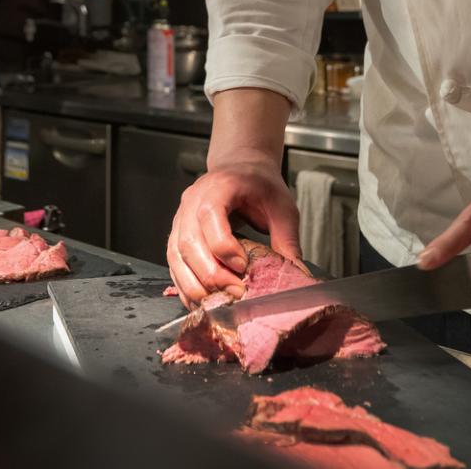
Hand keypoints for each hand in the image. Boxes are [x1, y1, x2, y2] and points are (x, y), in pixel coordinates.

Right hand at [166, 158, 301, 304]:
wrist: (240, 168)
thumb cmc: (260, 185)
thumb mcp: (282, 207)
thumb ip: (287, 240)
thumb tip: (296, 275)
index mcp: (219, 187)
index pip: (210, 217)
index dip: (224, 246)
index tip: (244, 266)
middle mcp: (192, 201)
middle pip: (189, 242)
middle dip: (211, 274)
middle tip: (235, 293)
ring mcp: (180, 218)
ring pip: (176, 256)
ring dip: (195, 285)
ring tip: (219, 303)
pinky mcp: (176, 234)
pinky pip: (174, 264)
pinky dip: (185, 286)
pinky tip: (203, 301)